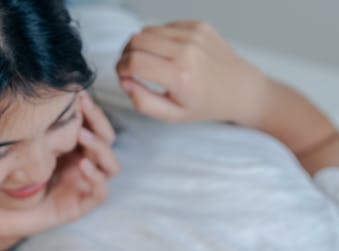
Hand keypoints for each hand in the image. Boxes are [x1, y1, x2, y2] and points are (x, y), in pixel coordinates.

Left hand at [0, 92, 118, 239]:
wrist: (0, 212)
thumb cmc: (11, 176)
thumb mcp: (25, 146)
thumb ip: (38, 126)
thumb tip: (42, 89)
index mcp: (75, 148)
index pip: (96, 125)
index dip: (92, 110)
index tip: (79, 94)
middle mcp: (84, 164)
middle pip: (107, 140)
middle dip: (99, 122)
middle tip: (84, 109)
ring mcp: (85, 185)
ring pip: (111, 165)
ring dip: (100, 148)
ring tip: (82, 136)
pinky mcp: (82, 206)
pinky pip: (101, 192)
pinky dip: (96, 178)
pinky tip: (83, 165)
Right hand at [116, 21, 265, 126]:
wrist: (239, 89)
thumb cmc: (204, 106)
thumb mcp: (172, 116)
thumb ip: (143, 102)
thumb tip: (124, 82)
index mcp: (180, 78)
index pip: (135, 62)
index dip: (121, 68)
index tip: (122, 76)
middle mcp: (186, 51)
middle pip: (137, 40)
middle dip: (126, 54)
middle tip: (129, 68)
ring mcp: (193, 34)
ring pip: (148, 30)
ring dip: (140, 45)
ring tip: (146, 61)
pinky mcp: (198, 25)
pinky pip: (165, 26)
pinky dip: (159, 39)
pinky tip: (167, 54)